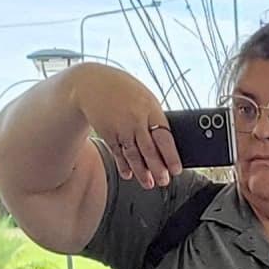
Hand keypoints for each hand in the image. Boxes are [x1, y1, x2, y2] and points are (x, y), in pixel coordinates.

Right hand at [64, 63, 182, 188]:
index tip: (176, 170)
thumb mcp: (144, 97)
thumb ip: (154, 117)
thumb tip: (167, 142)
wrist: (91, 84)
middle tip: (164, 181)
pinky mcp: (108, 134)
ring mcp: (121, 128)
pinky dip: (123, 166)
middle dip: (158, 169)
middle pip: (149, 150)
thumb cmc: (123, 90)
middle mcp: (136, 120)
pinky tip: (128, 174)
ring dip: (141, 172)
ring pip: (133, 155)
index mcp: (150, 109)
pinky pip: (118, 154)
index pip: (165, 137)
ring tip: (149, 184)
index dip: (171, 156)